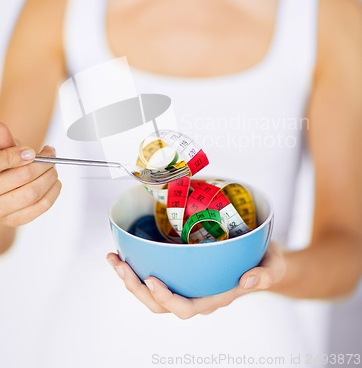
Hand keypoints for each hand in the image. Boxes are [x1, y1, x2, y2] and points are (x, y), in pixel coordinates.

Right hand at [0, 123, 61, 226]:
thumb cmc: (0, 166)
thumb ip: (2, 142)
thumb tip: (2, 129)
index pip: (0, 162)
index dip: (18, 155)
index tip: (32, 151)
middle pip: (22, 176)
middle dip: (42, 164)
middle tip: (50, 157)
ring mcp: (1, 211)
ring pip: (32, 194)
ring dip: (49, 178)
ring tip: (52, 169)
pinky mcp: (12, 220)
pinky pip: (38, 208)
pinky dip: (52, 194)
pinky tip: (54, 184)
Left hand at [107, 241, 285, 318]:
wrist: (264, 259)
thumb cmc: (267, 263)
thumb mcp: (273, 266)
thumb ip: (264, 275)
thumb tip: (246, 281)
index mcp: (215, 297)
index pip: (186, 308)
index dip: (167, 298)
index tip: (153, 279)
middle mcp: (197, 295)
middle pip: (160, 305)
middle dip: (137, 287)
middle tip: (121, 264)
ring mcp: (188, 285)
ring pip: (152, 294)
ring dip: (130, 278)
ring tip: (114, 258)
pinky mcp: (183, 273)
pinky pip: (156, 277)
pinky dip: (138, 268)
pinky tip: (127, 252)